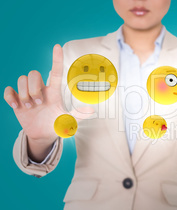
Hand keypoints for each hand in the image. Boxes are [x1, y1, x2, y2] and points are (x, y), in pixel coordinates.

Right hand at [3, 45, 91, 160]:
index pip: (55, 72)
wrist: (42, 134)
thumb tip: (92, 110)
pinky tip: (16, 106)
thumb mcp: (68, 121)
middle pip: (33, 74)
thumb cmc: (57, 124)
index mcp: (54, 92)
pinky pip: (8, 90)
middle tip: (39, 103)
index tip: (57, 46)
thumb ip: (78, 115)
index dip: (56, 59)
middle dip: (34, 88)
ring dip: (24, 94)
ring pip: (21, 79)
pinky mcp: (16, 100)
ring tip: (29, 107)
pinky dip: (10, 97)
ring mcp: (27, 94)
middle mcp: (41, 89)